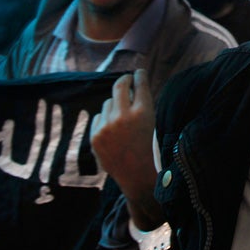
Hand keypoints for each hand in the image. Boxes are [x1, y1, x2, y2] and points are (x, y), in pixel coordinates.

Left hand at [90, 69, 162, 229]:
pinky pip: (99, 117)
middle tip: (127, 79)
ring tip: (123, 119)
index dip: (139, 75)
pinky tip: (114, 131)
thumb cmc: (149, 148)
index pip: (139, 83)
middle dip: (124, 79)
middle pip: (119, 85)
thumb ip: (143, 105)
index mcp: (143, 112)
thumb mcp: (153, 123)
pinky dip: (105, 119)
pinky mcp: (95, 136)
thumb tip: (132, 84)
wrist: (137, 177)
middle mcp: (123, 116)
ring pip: (108, 102)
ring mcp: (107, 127)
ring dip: (115, 104)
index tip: (139, 72)